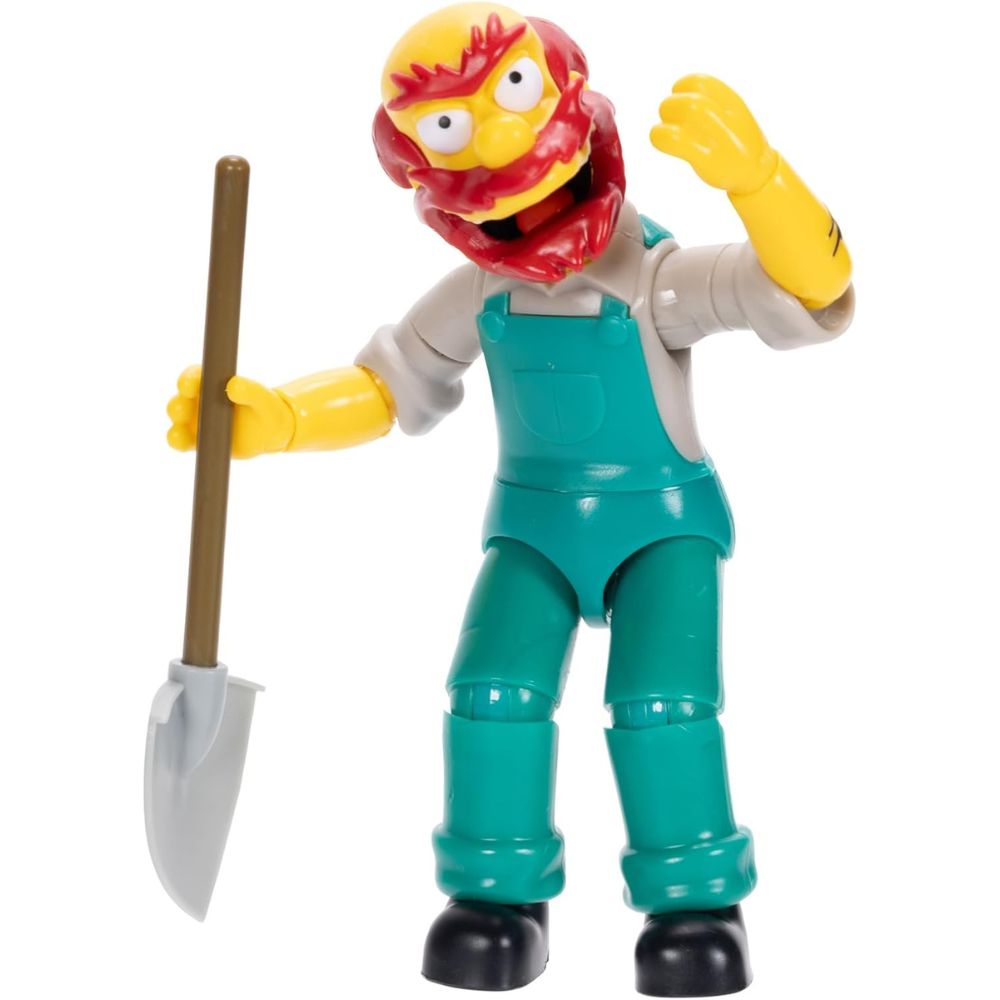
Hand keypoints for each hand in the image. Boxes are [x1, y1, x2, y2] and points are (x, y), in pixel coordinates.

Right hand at [166, 364, 294, 458]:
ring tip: (180, 433)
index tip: (188, 386)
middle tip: (182, 409)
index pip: (194, 377)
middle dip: (179, 405)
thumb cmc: (268, 408)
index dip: (188, 380)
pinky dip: (179, 443)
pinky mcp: (200, 441)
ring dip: (177, 426)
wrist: (272, 432)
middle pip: (181, 400)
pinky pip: (185, 442)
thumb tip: (234, 386)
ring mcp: (198, 422)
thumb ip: (251, 390)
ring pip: (179, 423)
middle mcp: (199, 401)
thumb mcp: (263, 398)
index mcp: (211, 384)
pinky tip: (181, 444)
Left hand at [650, 75, 777, 195]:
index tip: (677, 98)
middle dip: (670, 106)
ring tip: (665, 129)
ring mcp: (718, 138)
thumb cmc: (736, 140)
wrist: (756, 171)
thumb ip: (712, 99)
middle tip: (668, 117)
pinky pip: (679, 141)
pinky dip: (662, 138)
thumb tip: (680, 95)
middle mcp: (727, 117)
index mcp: (731, 102)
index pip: (700, 82)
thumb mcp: (733, 111)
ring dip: (667, 119)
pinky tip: (662, 141)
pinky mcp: (707, 158)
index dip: (681, 87)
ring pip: (690, 112)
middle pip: (692, 99)